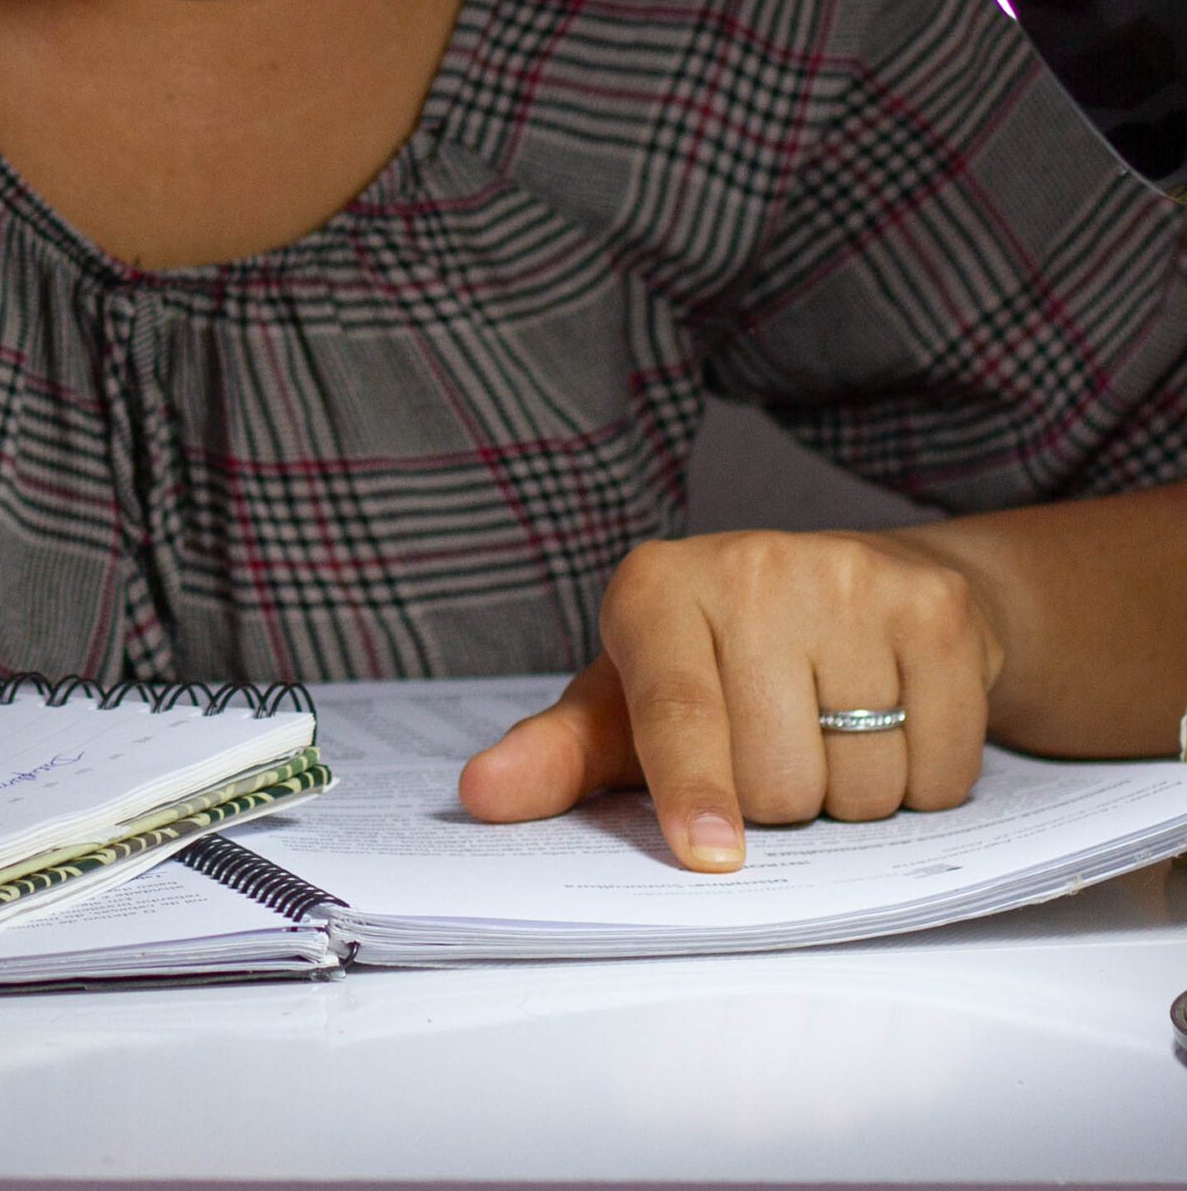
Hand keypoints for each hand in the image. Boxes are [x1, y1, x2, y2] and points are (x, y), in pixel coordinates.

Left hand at [457, 530, 1005, 870]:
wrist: (855, 584)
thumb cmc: (716, 662)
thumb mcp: (625, 702)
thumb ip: (558, 757)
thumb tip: (482, 795)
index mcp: (653, 591)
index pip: (676, 713)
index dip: (694, 791)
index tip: (710, 855)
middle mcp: (749, 568)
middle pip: (778, 778)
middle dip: (777, 804)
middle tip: (772, 752)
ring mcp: (850, 580)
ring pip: (863, 782)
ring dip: (851, 798)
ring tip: (830, 734)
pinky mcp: (937, 608)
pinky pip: (940, 768)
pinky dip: (923, 783)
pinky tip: (893, 724)